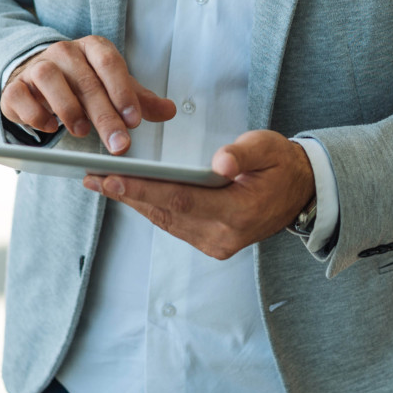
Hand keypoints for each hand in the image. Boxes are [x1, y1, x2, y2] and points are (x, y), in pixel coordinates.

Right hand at [2, 36, 174, 152]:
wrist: (34, 78)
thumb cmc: (80, 83)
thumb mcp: (112, 87)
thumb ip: (139, 100)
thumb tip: (170, 111)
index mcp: (91, 48)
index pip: (109, 62)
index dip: (122, 90)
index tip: (135, 120)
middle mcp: (63, 52)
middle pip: (85, 80)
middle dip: (104, 115)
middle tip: (119, 144)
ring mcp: (35, 67)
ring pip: (49, 80)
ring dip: (68, 109)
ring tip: (82, 132)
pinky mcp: (14, 87)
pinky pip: (20, 96)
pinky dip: (35, 113)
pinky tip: (49, 128)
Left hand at [84, 130, 314, 260]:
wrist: (300, 194)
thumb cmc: (281, 166)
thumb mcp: (269, 148)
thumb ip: (244, 155)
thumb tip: (219, 162)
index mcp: (239, 212)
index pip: (181, 199)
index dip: (143, 189)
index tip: (112, 178)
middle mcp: (223, 235)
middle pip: (165, 213)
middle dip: (126, 194)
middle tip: (92, 176)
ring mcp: (215, 243)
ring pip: (164, 221)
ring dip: (132, 201)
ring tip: (100, 182)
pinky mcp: (210, 243)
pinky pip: (172, 224)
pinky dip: (149, 208)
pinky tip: (128, 193)